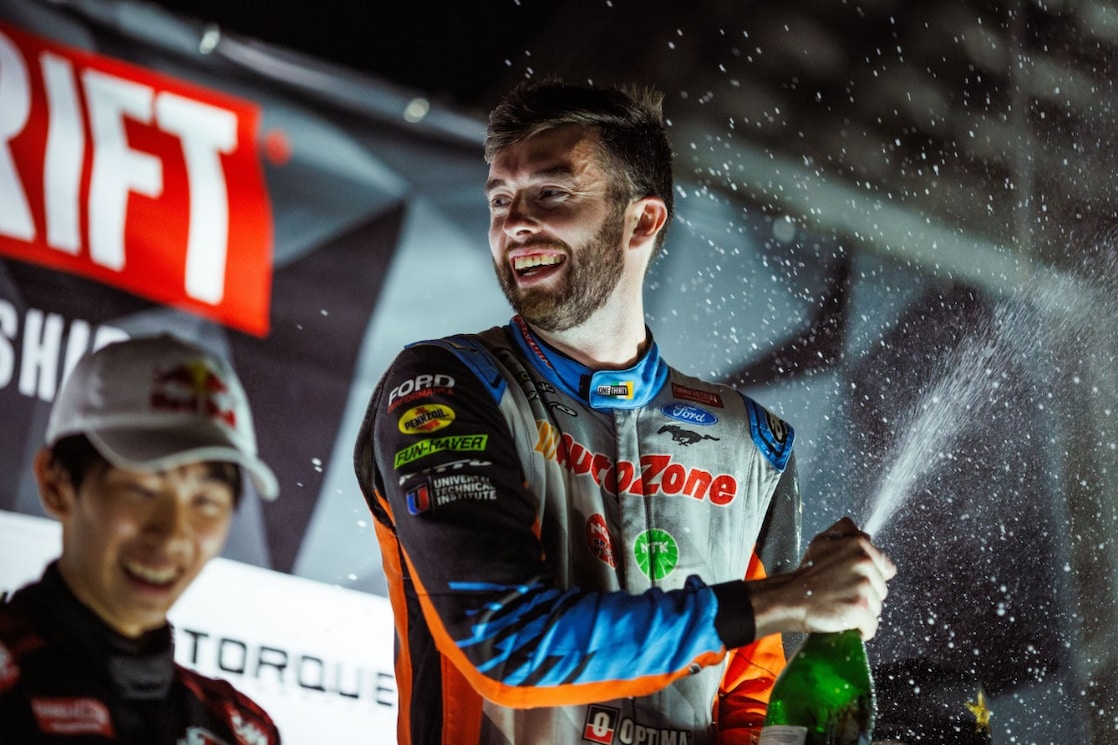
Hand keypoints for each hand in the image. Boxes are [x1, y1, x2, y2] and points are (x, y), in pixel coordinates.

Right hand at [750, 517, 896, 639]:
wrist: (789, 597)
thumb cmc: (806, 574)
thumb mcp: (823, 542)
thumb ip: (846, 531)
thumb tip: (864, 534)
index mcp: (859, 544)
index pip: (886, 567)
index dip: (870, 577)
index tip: (852, 580)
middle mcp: (864, 562)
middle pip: (882, 588)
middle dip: (865, 594)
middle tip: (842, 592)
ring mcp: (863, 585)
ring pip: (877, 607)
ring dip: (862, 611)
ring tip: (840, 605)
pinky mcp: (860, 607)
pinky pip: (871, 625)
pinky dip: (860, 629)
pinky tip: (844, 621)